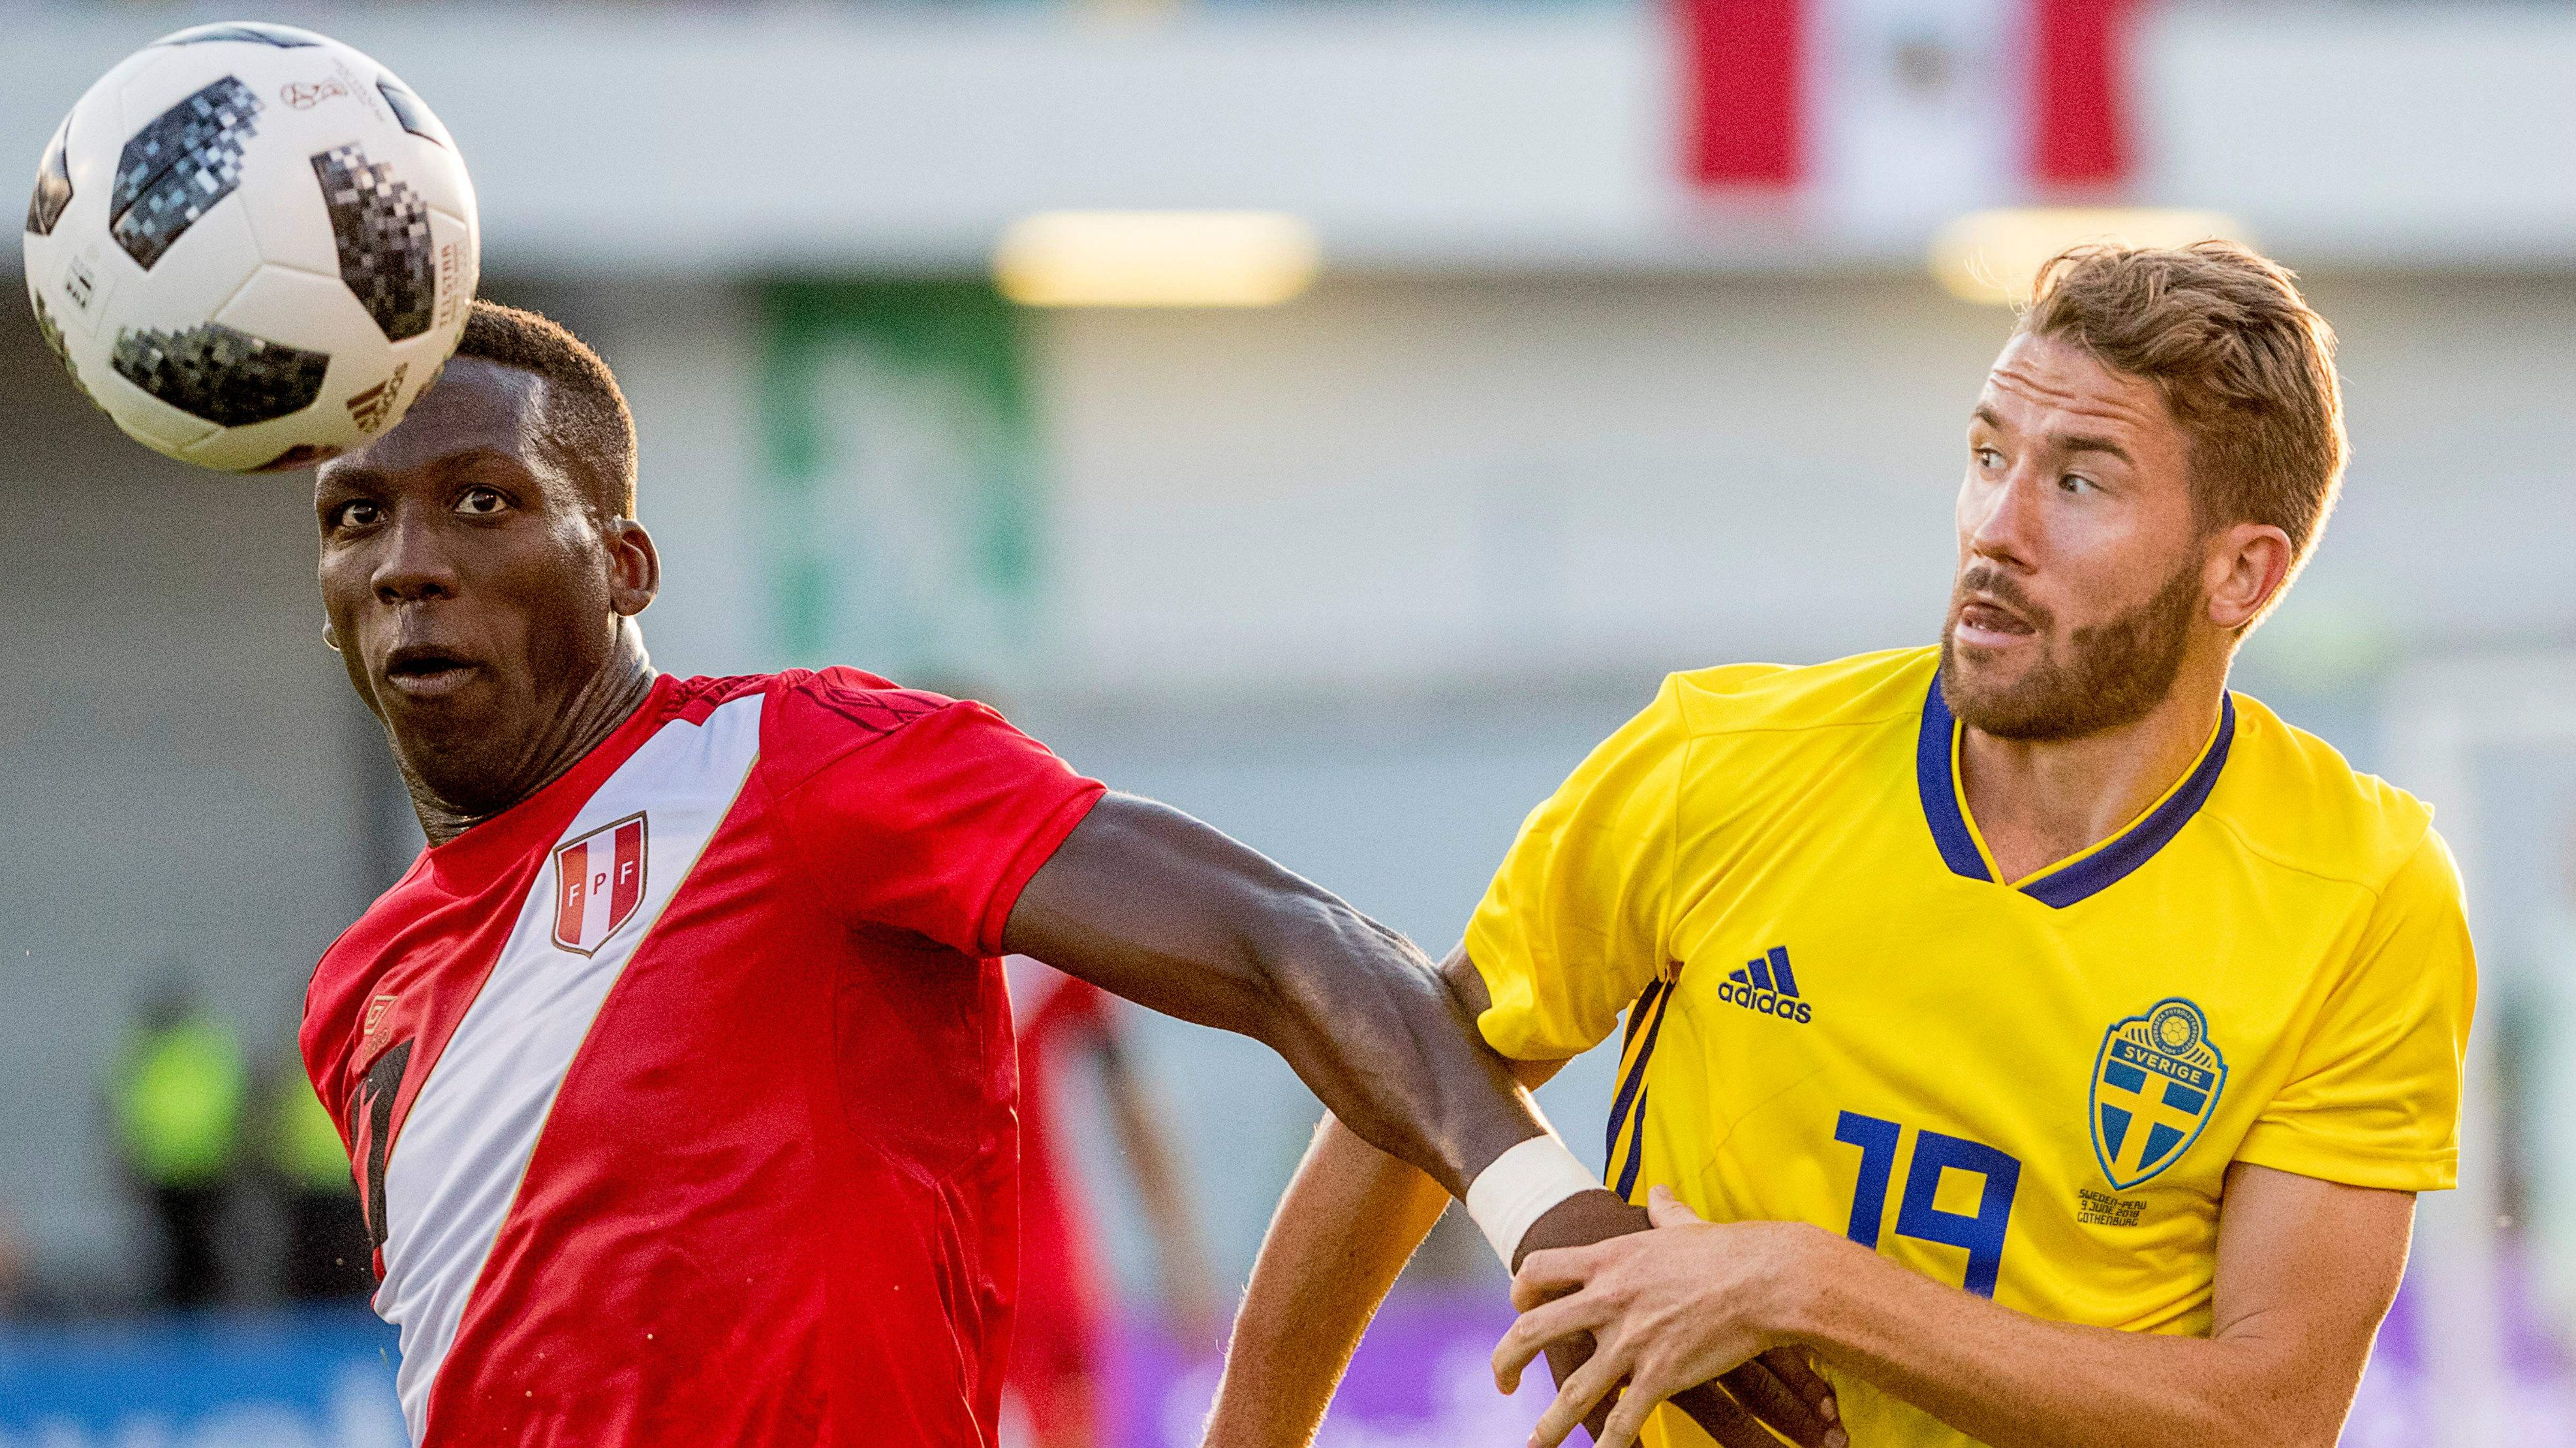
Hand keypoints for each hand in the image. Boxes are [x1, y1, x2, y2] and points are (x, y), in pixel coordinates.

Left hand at [1498, 1187, 1843, 1447]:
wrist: (1769, 1279)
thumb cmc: (1731, 1250)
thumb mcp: (1684, 1224)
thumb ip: (1663, 1211)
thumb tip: (1658, 1193)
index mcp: (1608, 1258)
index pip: (1537, 1269)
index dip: (1519, 1291)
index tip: (1519, 1307)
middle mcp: (1608, 1299)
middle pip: (1531, 1330)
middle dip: (1506, 1360)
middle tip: (1503, 1381)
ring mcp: (1630, 1340)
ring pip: (1572, 1391)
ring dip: (1548, 1425)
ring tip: (1534, 1444)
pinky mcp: (1660, 1375)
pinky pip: (1623, 1420)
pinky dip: (1609, 1444)